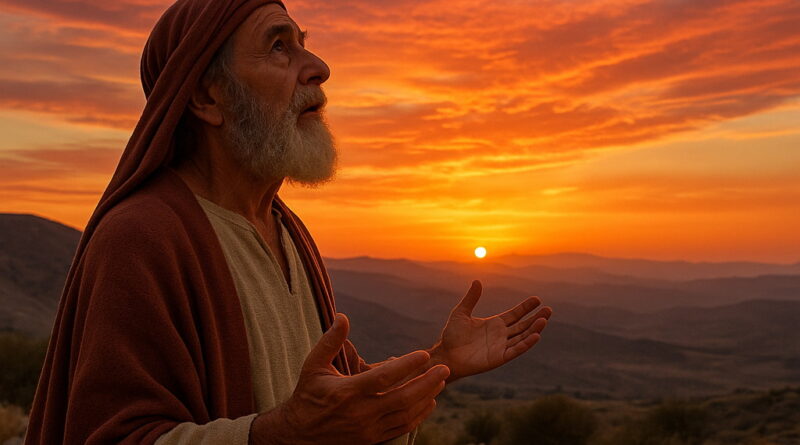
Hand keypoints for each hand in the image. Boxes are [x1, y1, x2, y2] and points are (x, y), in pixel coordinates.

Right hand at [251, 313, 449, 444]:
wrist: (298, 435)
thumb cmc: (307, 395)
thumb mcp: (313, 365)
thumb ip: (330, 341)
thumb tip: (343, 316)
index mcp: (347, 392)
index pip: (384, 378)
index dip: (406, 366)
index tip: (424, 354)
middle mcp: (360, 413)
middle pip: (403, 398)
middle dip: (427, 383)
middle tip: (444, 369)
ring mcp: (368, 429)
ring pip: (406, 415)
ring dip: (426, 398)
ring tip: (440, 383)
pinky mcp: (372, 440)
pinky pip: (402, 428)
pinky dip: (419, 416)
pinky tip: (428, 403)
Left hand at [431, 280, 551, 380]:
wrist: (446, 354)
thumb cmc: (451, 336)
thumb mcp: (461, 313)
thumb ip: (471, 298)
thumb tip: (477, 281)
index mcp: (494, 324)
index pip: (515, 315)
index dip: (526, 308)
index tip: (537, 300)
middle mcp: (501, 335)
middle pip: (523, 325)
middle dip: (536, 318)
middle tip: (549, 309)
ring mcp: (501, 347)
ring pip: (523, 337)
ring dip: (534, 329)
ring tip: (545, 319)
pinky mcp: (499, 358)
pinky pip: (515, 350)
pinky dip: (526, 344)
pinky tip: (535, 335)